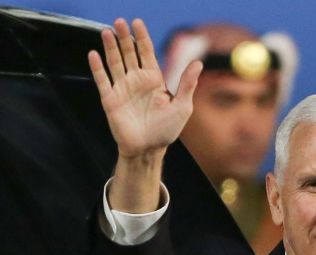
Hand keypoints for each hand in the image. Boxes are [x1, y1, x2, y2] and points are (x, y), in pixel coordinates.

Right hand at [88, 18, 201, 159]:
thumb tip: (198, 62)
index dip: (142, 37)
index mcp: (154, 80)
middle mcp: (137, 81)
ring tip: (106, 31)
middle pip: (129, 53)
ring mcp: (122, 89)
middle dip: (124, 37)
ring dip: (110, 47)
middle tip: (119, 21)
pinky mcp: (110, 100)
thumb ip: (187, 84)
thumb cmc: (167, 130)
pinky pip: (102, 81)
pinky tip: (94, 54)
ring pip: (114, 63)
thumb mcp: (182, 106)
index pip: (146, 53)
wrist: (149, 149)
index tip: (137, 22)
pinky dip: (98, 68)